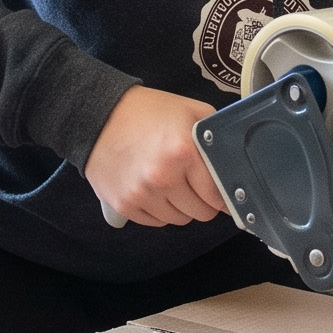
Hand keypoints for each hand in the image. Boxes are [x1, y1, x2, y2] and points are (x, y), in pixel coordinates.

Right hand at [83, 87, 224, 226]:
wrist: (98, 116)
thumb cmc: (148, 112)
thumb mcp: (192, 111)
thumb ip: (216, 137)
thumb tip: (234, 168)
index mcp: (184, 152)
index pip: (216, 195)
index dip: (223, 196)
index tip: (223, 195)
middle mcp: (163, 177)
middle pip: (200, 213)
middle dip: (203, 201)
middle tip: (194, 184)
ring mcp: (142, 194)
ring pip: (179, 220)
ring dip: (180, 206)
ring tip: (171, 182)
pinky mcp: (124, 205)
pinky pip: (155, 222)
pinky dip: (159, 210)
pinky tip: (153, 189)